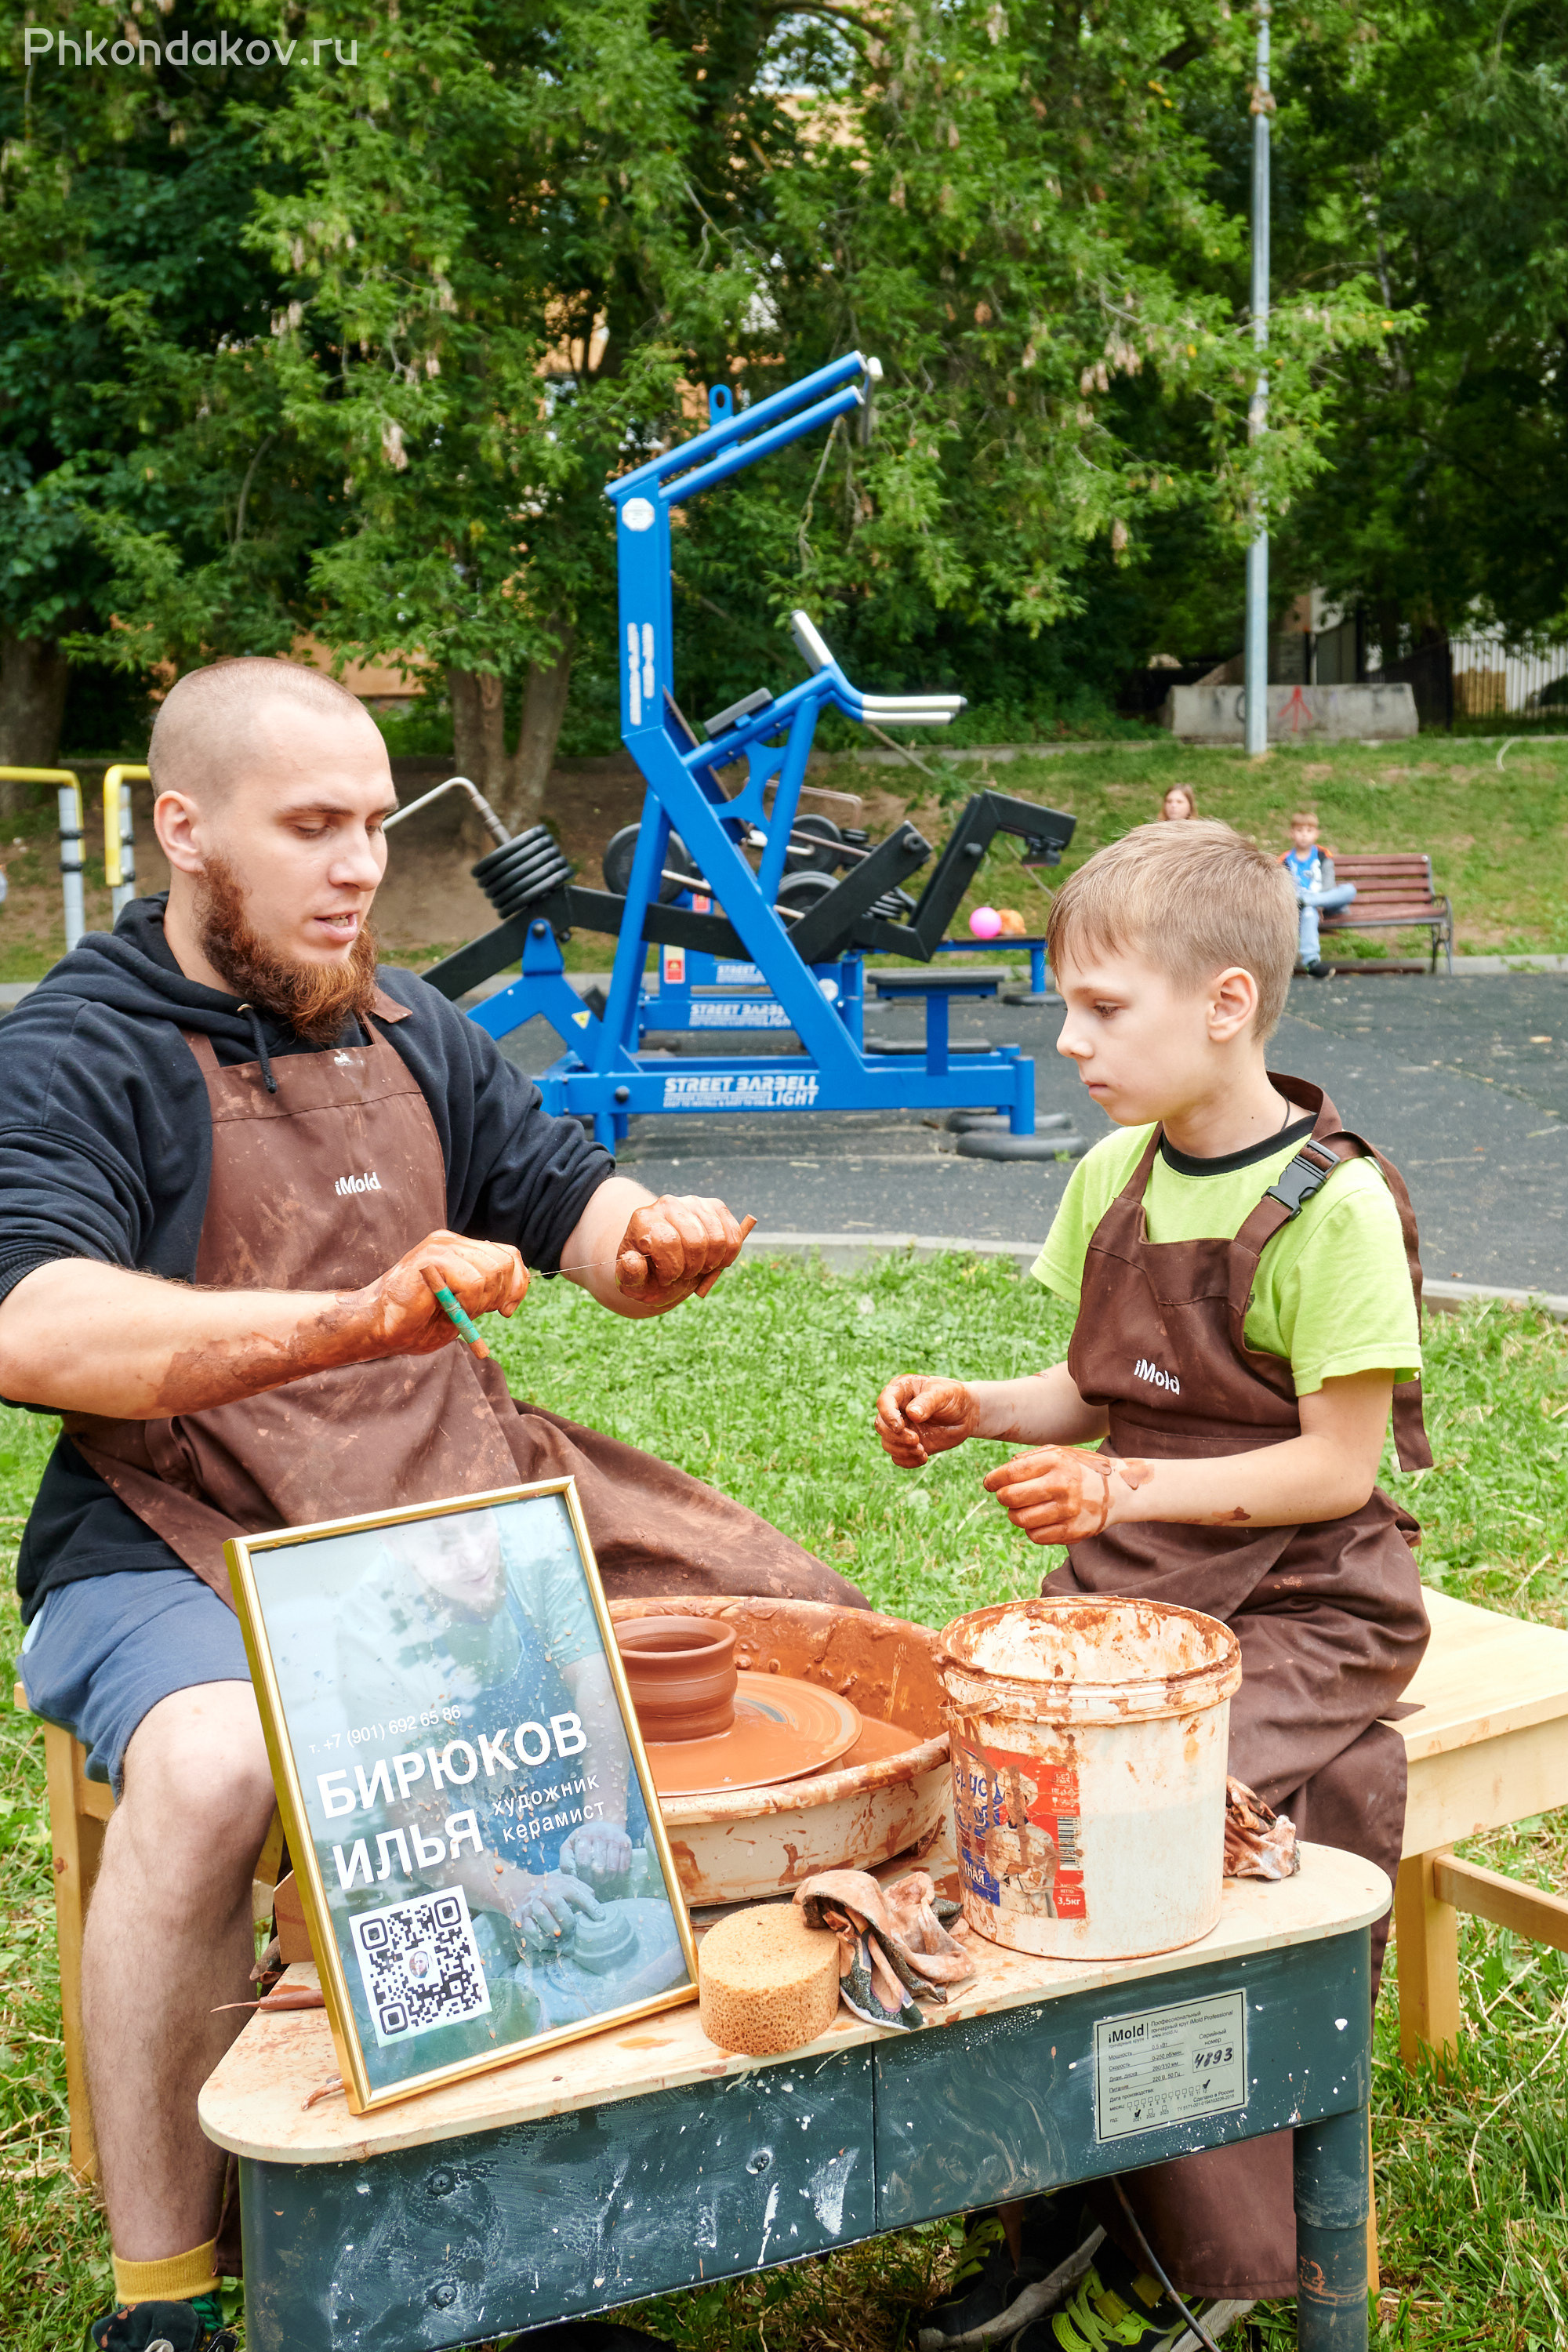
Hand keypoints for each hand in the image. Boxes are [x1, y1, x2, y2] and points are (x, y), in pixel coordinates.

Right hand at [347, 1230, 527, 1360]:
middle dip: (501, 1294)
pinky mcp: (432, 1258)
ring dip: (480, 1301)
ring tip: (455, 1310)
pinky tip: (447, 1307)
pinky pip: (474, 1281)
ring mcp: (441, 1247)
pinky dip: (468, 1302)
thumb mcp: (463, 1308)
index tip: (506, 1310)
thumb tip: (514, 1294)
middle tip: (478, 1313)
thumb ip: (487, 1294)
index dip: (517, 1283)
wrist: (379, 1328)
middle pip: (504, 1262)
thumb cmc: (417, 1323)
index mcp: (460, 1251)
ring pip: (492, 1271)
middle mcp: (452, 1242)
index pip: (508, 1255)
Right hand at [506, 1868, 603, 1951]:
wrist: (518, 1889)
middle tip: (571, 1928)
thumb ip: (580, 1888)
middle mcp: (544, 1893)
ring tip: (557, 1934)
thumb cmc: (548, 1888)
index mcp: (558, 1885)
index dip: (590, 1905)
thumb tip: (593, 1895)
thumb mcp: (565, 1882)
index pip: (576, 1892)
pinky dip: (537, 1935)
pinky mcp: (519, 1917)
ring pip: (541, 1915)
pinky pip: (528, 1928)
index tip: (600, 1917)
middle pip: (556, 1903)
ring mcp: (530, 1905)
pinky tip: (543, 1938)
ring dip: (552, 1928)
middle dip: (567, 1919)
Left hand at [560, 1819, 632, 1884]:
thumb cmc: (584, 1840)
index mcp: (583, 1835)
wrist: (604, 1823)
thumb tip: (571, 1877)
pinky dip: (619, 1874)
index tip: (584, 1881)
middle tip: (595, 1881)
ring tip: (603, 1879)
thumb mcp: (570, 1845)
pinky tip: (613, 1873)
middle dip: (596, 1879)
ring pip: (612, 1868)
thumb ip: (566, 1861)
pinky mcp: (626, 1842)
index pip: (583, 1862)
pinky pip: (624, 1866)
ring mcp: (614, 1838)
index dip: (584, 1876)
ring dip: (607, 1878)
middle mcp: (599, 1834)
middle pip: (598, 1867)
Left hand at [614, 1196, 753, 1305]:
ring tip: (698, 1268)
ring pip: (717, 1239)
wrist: (665, 1263)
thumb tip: (632, 1260)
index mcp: (643, 1220)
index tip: (666, 1279)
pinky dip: (729, 1256)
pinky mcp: (715, 1206)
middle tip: (685, 1275)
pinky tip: (715, 1261)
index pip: (667, 1242)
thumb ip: (629, 1275)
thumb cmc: (649, 1275)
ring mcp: (694, 1202)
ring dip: (711, 1263)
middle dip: (693, 1268)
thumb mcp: (634, 1283)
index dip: (672, 1269)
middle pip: (695, 1241)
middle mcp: (667, 1204)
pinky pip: (733, 1235)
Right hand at [875, 1376, 980, 1466]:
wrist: (966, 1414)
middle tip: (916, 1440)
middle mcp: (896, 1410)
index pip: (884, 1402)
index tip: (900, 1426)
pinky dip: (908, 1461)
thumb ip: (928, 1402)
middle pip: (881, 1425)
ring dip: (902, 1450)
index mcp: (900, 1390)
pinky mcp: (907, 1445)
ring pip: (887, 1443)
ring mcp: (901, 1428)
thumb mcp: (943, 1393)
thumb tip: (912, 1414)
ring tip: (922, 1450)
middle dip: (896, 1436)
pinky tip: (923, 1457)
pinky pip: (898, 1457)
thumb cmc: (953, 1397)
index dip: (888, 1415)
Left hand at [983, 1447, 1151, 1543]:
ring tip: (1022, 1509)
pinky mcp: (1073, 1531)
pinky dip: (1031, 1530)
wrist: (1117, 1491)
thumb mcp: (1058, 1453)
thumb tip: (999, 1475)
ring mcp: (1068, 1510)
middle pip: (1011, 1497)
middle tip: (1006, 1496)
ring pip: (1020, 1520)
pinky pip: (1036, 1536)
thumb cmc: (1078, 1469)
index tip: (989, 1483)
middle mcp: (1062, 1485)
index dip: (993, 1479)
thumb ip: (1029, 1459)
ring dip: (1015, 1515)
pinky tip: (1039, 1520)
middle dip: (1003, 1497)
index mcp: (1056, 1461)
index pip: (1011, 1473)